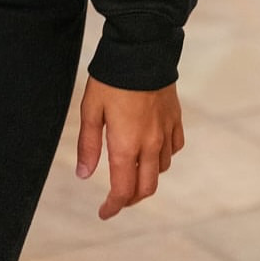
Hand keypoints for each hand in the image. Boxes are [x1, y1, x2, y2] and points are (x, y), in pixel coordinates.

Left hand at [75, 77, 183, 219]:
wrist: (142, 48)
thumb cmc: (111, 77)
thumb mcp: (91, 109)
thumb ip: (88, 145)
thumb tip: (84, 175)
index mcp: (126, 145)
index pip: (123, 190)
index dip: (113, 206)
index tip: (104, 212)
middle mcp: (150, 144)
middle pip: (146, 187)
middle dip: (131, 199)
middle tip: (117, 199)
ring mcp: (166, 131)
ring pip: (161, 169)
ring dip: (147, 177)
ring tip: (132, 172)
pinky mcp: (175, 118)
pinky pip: (173, 148)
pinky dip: (163, 157)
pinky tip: (152, 149)